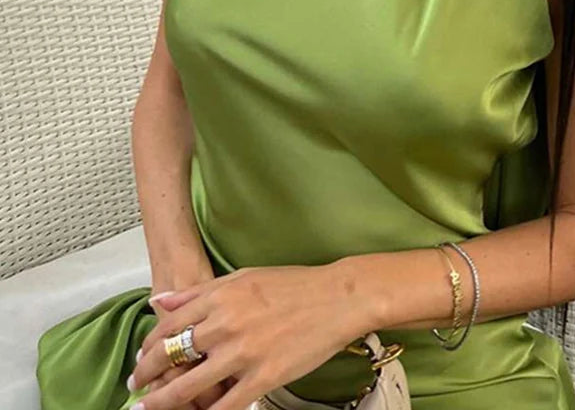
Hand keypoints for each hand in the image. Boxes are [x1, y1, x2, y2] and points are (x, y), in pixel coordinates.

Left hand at [128, 262, 372, 409]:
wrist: (337, 298)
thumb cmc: (292, 285)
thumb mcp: (243, 277)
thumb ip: (200, 292)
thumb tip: (161, 302)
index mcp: (219, 297)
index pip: (169, 325)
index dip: (149, 346)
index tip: (141, 358)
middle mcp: (224, 324)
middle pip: (171, 355)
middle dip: (147, 374)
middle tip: (136, 386)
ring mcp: (242, 353)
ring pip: (188, 385)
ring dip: (163, 400)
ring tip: (150, 407)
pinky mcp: (262, 378)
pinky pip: (225, 405)